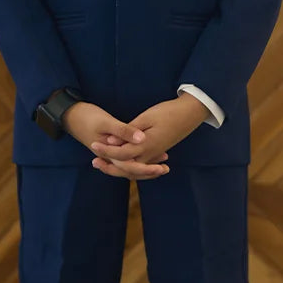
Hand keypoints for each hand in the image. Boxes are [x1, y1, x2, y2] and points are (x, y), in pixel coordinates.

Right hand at [62, 101, 169, 179]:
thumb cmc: (86, 116)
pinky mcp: (110, 148)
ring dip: (145, 166)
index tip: (161, 167)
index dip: (147, 169)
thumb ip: (123, 131)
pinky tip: (150, 154)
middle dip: (149, 171)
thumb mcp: (105, 122)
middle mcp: (109, 157)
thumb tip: (142, 140)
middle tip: (166, 169)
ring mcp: (109, 154)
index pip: (130, 168)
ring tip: (163, 165)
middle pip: (131, 170)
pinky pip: (127, 157)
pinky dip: (139, 158)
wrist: (70, 114)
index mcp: (109, 154)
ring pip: (130, 166)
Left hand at [87, 93, 208, 178]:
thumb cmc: (168, 112)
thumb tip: (111, 140)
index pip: (121, 154)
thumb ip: (128, 130)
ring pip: (134, 170)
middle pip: (126, 168)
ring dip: (119, 169)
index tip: (93, 144)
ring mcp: (154, 155)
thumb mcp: (146, 117)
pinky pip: (141, 165)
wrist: (189, 114)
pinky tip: (122, 162)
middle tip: (94, 162)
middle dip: (109, 167)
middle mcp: (150, 154)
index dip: (106, 150)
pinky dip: (130, 166)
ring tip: (104, 164)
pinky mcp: (157, 152)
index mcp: (146, 146)